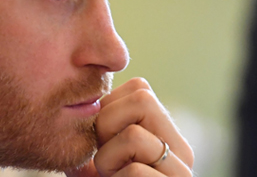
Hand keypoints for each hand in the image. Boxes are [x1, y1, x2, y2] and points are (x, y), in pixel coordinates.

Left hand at [66, 78, 193, 176]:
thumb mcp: (96, 157)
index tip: (100, 141)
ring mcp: (182, 171)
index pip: (139, 89)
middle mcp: (182, 149)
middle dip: (106, 126)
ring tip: (112, 176)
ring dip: (107, 160)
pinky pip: (135, 171)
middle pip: (142, 99)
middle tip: (104, 158)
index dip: (107, 109)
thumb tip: (74, 96)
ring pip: (133, 135)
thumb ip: (92, 130)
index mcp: (166, 134)